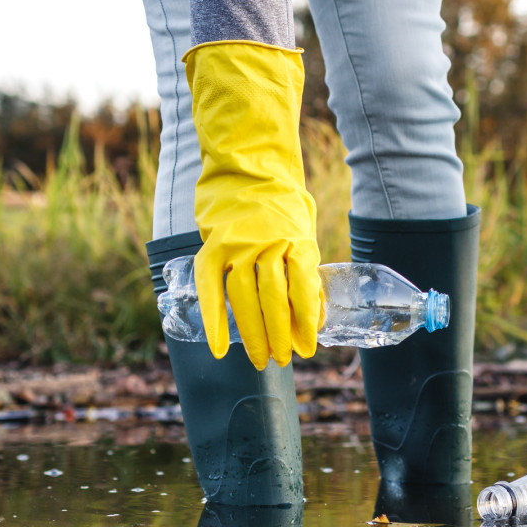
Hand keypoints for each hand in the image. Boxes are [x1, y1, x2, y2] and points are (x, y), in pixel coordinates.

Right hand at [186, 40, 323, 369]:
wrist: (246, 165)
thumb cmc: (281, 205)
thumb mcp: (304, 231)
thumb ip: (306, 270)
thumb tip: (314, 318)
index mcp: (296, 238)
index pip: (303, 288)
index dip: (305, 322)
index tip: (308, 348)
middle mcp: (267, 242)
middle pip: (273, 298)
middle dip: (279, 335)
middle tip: (282, 360)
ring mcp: (237, 244)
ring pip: (243, 298)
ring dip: (252, 333)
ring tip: (260, 358)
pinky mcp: (213, 247)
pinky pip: (211, 289)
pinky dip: (215, 321)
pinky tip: (219, 348)